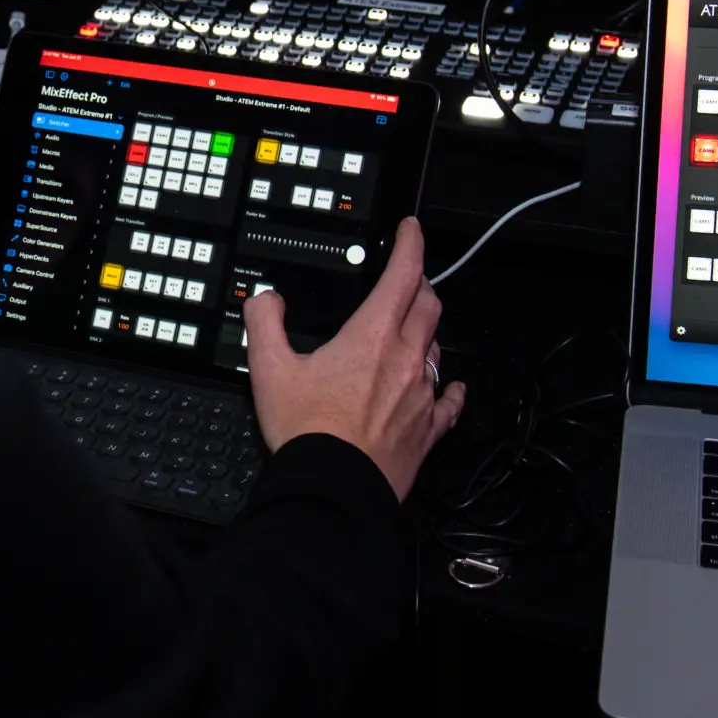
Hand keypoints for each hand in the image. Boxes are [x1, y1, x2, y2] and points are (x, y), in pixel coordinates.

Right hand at [242, 217, 462, 500]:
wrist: (333, 487)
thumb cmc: (307, 432)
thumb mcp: (269, 369)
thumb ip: (264, 323)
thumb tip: (264, 299)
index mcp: (371, 337)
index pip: (403, 275)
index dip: (410, 245)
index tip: (411, 230)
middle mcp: (405, 360)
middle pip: (429, 306)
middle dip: (421, 283)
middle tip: (411, 276)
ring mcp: (422, 395)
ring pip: (438, 349)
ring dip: (429, 332)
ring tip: (416, 330)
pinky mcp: (428, 430)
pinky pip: (451, 403)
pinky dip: (452, 390)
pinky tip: (453, 389)